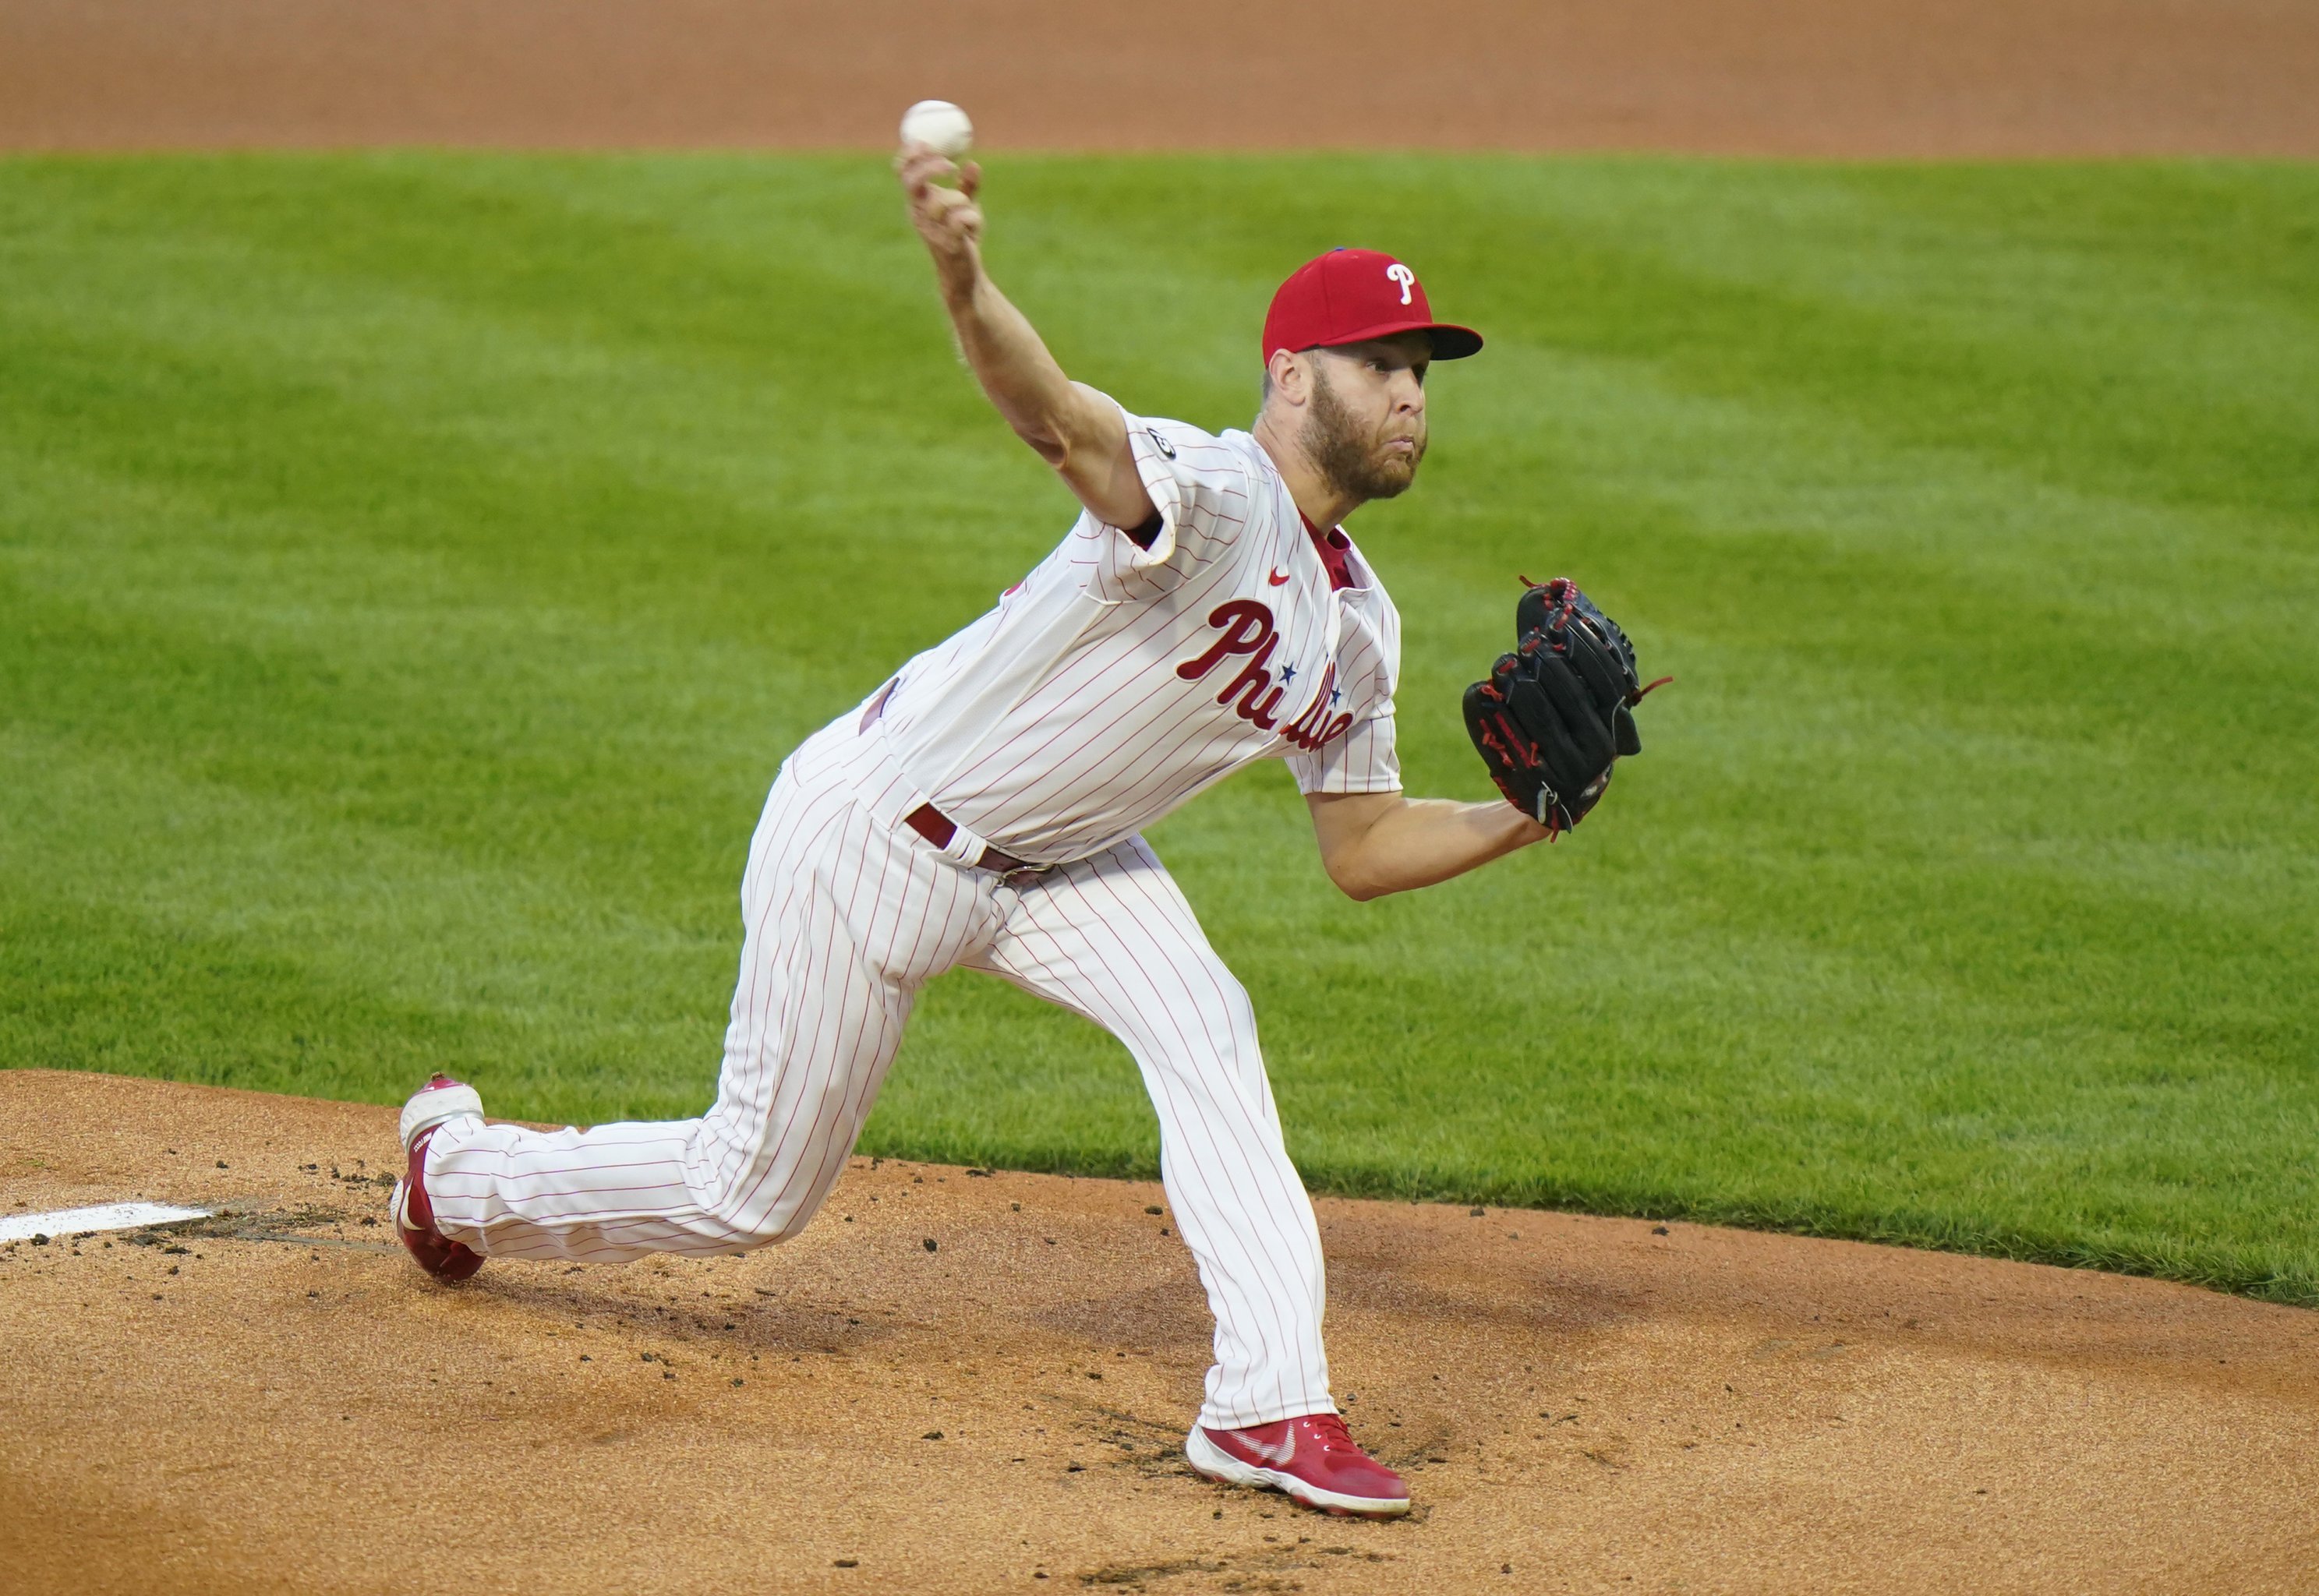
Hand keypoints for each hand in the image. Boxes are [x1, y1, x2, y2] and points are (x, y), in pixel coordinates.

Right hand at [896, 142, 984, 302]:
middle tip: (950, 165)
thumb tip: (972, 164)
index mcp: (918, 200)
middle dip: (929, 167)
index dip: (911, 153)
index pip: (903, 171)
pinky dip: (971, 218)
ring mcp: (930, 230)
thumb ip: (968, 186)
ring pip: (942, 201)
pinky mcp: (946, 245)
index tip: (929, 143)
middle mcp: (918, 213)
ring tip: (969, 212)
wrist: (965, 274)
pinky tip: (973, 227)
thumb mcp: (966, 207)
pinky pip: (959, 221)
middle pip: (912, 182)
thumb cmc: (961, 238)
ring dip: (961, 200)